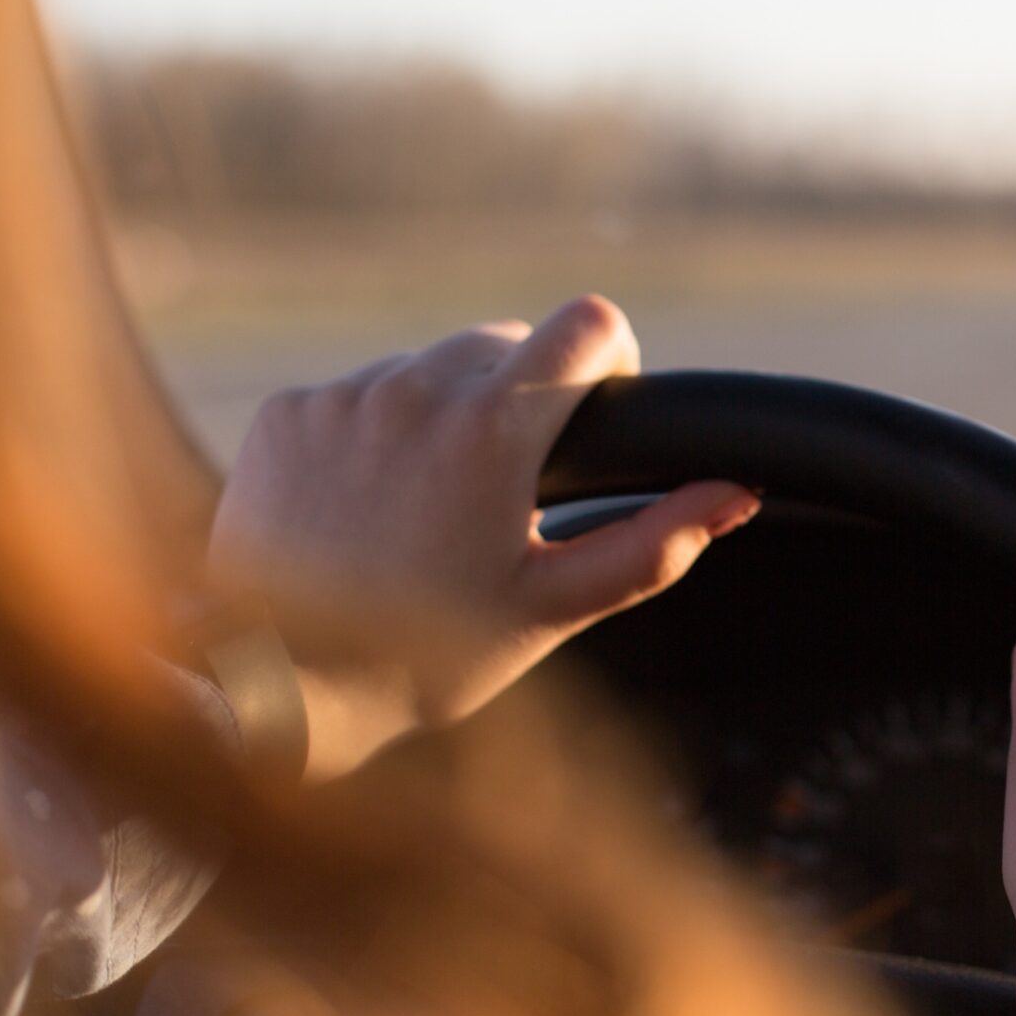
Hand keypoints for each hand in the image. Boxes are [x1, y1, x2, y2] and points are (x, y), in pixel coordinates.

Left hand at [207, 295, 758, 782]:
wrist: (278, 693)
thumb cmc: (428, 659)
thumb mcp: (555, 606)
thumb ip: (656, 543)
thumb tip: (736, 493)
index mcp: (495, 428)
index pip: (588, 322)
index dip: (610, 357)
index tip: (595, 411)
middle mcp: (416, 389)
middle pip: (508, 341)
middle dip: (524, 395)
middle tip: (509, 489)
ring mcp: (343, 397)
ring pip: (429, 366)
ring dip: (447, 412)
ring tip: (431, 507)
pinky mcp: (286, 414)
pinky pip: (357, 393)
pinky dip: (374, 433)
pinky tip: (364, 508)